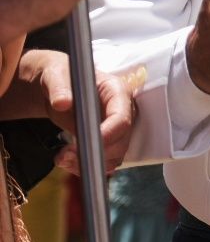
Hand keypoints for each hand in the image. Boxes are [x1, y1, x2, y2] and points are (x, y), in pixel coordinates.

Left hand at [9, 50, 137, 175]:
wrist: (57, 86)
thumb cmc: (60, 75)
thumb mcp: (55, 75)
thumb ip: (59, 87)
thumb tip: (62, 102)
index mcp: (117, 91)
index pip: (122, 118)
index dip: (108, 134)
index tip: (84, 144)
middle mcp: (122, 110)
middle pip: (122, 141)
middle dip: (96, 153)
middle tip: (64, 156)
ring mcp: (116, 127)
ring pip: (115, 155)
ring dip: (90, 164)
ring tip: (61, 159)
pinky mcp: (107, 140)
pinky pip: (105, 160)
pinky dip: (87, 166)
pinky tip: (66, 161)